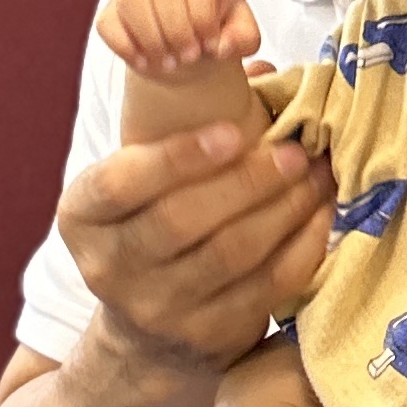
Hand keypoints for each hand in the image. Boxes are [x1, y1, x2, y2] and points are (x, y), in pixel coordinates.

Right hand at [55, 120, 330, 369]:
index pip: (121, 183)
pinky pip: (265, 288)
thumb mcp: (145, 179)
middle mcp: (111, 267)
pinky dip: (302, 247)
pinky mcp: (206, 337)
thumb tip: (260, 68)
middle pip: (181, 220)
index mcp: (85, 216)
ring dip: (285, 209)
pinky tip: (322, 215)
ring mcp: (158, 309)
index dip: (178, 156)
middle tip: (296, 150)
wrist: (150, 331)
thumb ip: (187, 121)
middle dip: (249, 180)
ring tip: (318, 174)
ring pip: (230, 254)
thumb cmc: (154, 225)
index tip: (233, 130)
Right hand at [98, 0, 260, 77]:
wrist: (190, 42)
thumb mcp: (242, 35)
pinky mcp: (112, 7)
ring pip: (131, 1)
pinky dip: (124, 47)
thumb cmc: (219, 30)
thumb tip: (221, 46)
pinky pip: (108, 23)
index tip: (210, 46)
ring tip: (168, 63)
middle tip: (188, 59)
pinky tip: (145, 63)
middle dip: (177, 31)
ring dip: (151, 39)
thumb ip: (243, 39)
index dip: (203, 19)